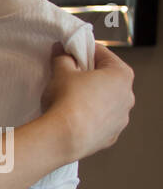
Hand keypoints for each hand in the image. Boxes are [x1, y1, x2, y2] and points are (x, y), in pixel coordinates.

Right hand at [43, 43, 134, 160]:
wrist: (62, 137)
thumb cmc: (67, 104)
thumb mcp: (61, 73)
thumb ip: (62, 58)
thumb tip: (61, 51)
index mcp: (121, 74)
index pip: (103, 54)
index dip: (84, 52)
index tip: (72, 54)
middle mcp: (127, 96)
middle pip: (107, 79)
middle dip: (89, 77)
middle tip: (69, 78)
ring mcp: (121, 118)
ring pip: (106, 102)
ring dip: (92, 99)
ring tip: (70, 102)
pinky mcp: (111, 136)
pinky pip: (101, 122)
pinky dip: (90, 119)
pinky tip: (74, 119)